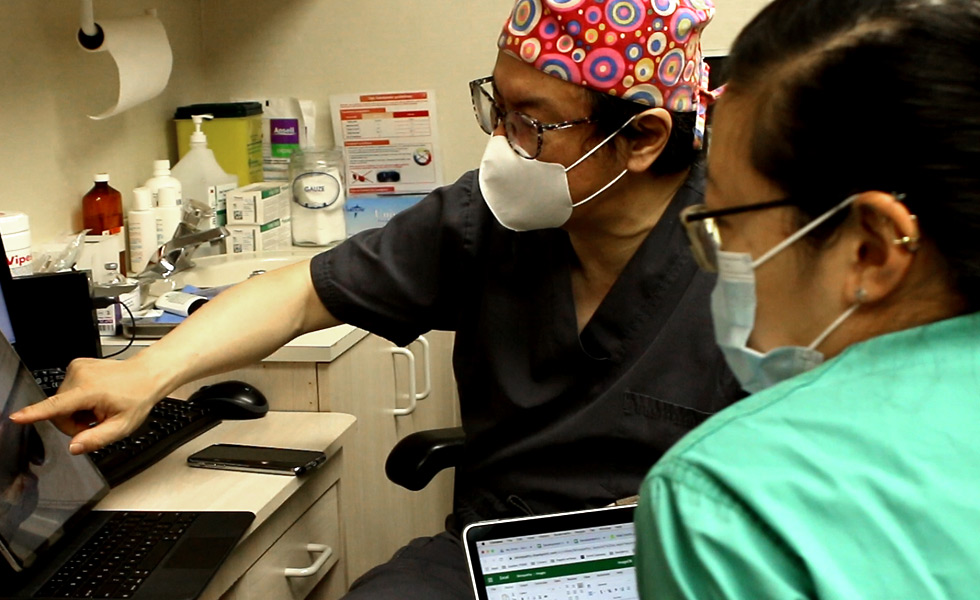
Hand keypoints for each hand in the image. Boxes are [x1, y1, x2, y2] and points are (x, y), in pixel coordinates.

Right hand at [9, 356, 166, 454]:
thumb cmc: (137, 397)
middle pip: (58, 411)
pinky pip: (66, 391)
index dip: (35, 413)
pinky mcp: (75, 365)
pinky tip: (95, 398)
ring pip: (61, 402)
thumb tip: (74, 447)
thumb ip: (97, 439)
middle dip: (73, 422)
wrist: (146, 374)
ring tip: (98, 408)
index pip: (57, 405)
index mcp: (90, 390)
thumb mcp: (123, 426)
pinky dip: (78, 399)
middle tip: (95, 421)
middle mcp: (80, 375)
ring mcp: (77, 368)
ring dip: (77, 411)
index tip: (17, 417)